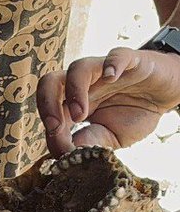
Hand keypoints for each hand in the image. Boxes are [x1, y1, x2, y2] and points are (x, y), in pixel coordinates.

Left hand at [37, 47, 179, 156]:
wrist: (164, 95)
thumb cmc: (134, 113)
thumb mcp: (112, 136)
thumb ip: (91, 142)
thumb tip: (66, 155)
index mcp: (75, 104)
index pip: (51, 112)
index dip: (51, 132)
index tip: (61, 151)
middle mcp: (84, 85)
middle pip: (51, 83)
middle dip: (46, 104)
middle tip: (55, 127)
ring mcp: (104, 71)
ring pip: (78, 68)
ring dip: (74, 91)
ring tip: (81, 115)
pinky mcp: (129, 60)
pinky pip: (116, 55)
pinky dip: (112, 64)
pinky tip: (111, 77)